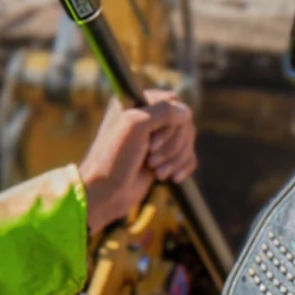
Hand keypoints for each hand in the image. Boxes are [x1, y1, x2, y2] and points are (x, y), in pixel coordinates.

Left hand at [77, 90, 196, 233]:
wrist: (106, 193)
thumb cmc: (114, 158)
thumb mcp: (135, 126)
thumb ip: (162, 111)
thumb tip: (186, 111)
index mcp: (135, 102)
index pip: (173, 101)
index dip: (170, 124)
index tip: (151, 143)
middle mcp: (146, 117)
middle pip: (184, 123)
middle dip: (172, 146)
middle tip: (150, 160)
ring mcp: (155, 138)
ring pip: (187, 141)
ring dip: (176, 159)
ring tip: (157, 172)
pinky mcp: (163, 157)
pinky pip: (188, 156)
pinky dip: (182, 167)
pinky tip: (172, 178)